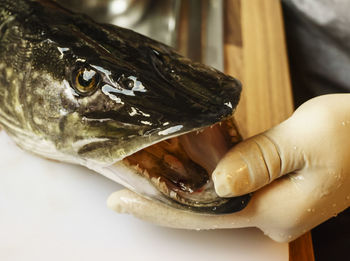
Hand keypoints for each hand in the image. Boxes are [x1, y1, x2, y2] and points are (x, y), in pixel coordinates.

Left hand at [107, 94, 349, 241]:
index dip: (161, 209)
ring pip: (217, 202)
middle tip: (123, 191)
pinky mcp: (274, 193)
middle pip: (206, 213)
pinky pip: (231, 191)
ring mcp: (273, 207)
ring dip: (182, 191)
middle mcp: (271, 217)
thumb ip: (260, 160)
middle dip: (164, 202)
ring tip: (144, 179)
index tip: (122, 201)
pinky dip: (204, 182)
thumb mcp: (305, 137)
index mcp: (275, 211)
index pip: (205, 216)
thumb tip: (217, 183)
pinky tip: (184, 171)